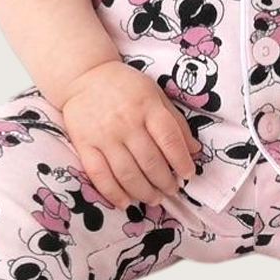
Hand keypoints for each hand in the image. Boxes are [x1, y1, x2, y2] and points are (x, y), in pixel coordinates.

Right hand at [58, 60, 202, 208]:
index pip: (170, 140)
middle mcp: (126, 122)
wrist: (84, 76)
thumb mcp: (156, 95)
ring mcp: (104, 135)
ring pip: (127, 173)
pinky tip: (125, 202)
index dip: (181, 161)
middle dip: (165, 182)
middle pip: (150, 161)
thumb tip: (194, 150)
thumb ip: (176, 122)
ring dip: (144, 192)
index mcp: (148, 106)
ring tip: (154, 198)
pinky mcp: (84, 144)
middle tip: (172, 190)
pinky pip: (99, 175)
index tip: (188, 174)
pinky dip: (113, 193)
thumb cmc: (126, 87)